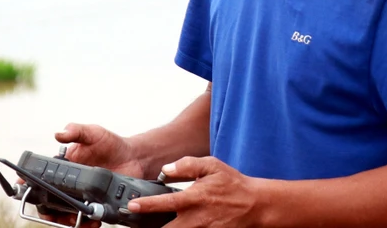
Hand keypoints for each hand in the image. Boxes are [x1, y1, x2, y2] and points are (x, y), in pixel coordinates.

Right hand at [32, 124, 145, 226]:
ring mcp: (82, 196)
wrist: (135, 158)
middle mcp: (70, 183)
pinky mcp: (95, 205)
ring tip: (75, 221)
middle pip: (49, 201)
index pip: (42, 177)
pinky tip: (92, 223)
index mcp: (65, 166)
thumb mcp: (93, 132)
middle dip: (48, 211)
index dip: (30, 185)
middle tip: (54, 215)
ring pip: (65, 214)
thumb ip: (76, 130)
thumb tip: (58, 134)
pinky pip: (86, 219)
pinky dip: (85, 225)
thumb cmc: (112, 143)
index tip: (24, 191)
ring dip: (65, 222)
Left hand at [128, 157, 260, 227]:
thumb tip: (165, 170)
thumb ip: (187, 165)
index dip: (146, 205)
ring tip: (149, 227)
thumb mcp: (212, 166)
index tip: (131, 206)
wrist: (255, 205)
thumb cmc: (232, 184)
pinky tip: (173, 226)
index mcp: (194, 198)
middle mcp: (196, 218)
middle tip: (135, 223)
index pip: (165, 203)